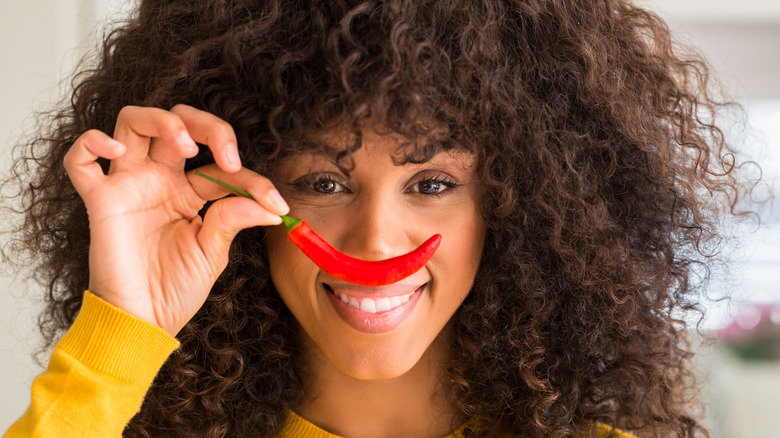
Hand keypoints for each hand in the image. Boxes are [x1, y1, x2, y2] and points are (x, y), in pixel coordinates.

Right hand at [63, 104, 287, 335]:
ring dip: (161, 120)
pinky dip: (92, 142)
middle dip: (207, 126)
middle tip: (229, 158)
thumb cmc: (175, 290)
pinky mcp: (100, 201)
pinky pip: (80, 159)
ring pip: (132, 122)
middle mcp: (158, 180)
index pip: (220, 166)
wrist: (143, 323)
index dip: (252, 180)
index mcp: (188, 192)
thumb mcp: (213, 251)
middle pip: (176, 121)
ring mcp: (128, 185)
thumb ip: (234, 219)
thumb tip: (272, 205)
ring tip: (185, 146)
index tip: (276, 204)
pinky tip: (116, 151)